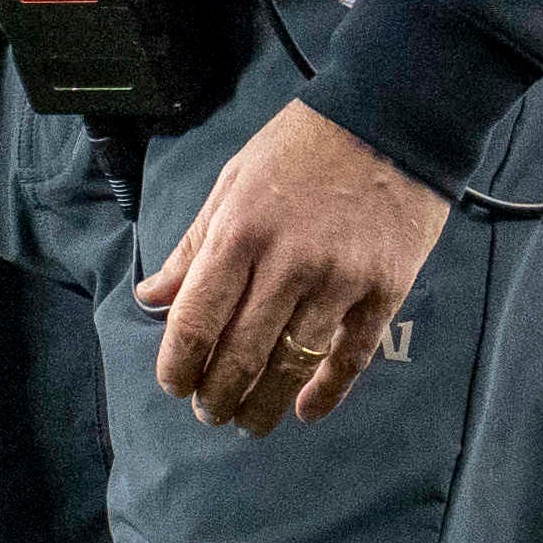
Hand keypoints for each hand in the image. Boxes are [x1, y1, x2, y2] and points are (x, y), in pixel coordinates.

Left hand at [132, 99, 453, 435]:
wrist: (392, 119)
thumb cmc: (302, 146)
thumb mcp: (233, 181)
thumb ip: (193, 245)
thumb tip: (151, 297)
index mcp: (239, 232)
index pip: (195, 320)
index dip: (178, 365)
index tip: (174, 385)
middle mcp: (287, 262)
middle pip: (241, 354)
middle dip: (217, 396)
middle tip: (209, 413)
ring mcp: (339, 279)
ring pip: (293, 364)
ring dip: (264, 405)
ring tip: (248, 422)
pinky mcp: (384, 289)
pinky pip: (352, 356)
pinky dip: (327, 391)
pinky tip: (306, 410)